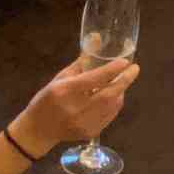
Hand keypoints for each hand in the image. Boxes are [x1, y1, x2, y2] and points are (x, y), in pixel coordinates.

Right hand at [14, 57, 140, 146]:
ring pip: (111, 106)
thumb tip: (97, 40)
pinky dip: (115, 104)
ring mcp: (84, 123)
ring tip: (122, 81)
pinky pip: (109, 116)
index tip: (125, 62)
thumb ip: (82, 62)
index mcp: (65, 92)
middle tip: (134, 69)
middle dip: (124, 81)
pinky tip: (114, 96)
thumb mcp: (60, 78)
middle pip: (108, 94)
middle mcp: (75, 109)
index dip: (111, 70)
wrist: (38, 130)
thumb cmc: (47, 99)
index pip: (93, 79)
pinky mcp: (90, 133)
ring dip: (120, 92)